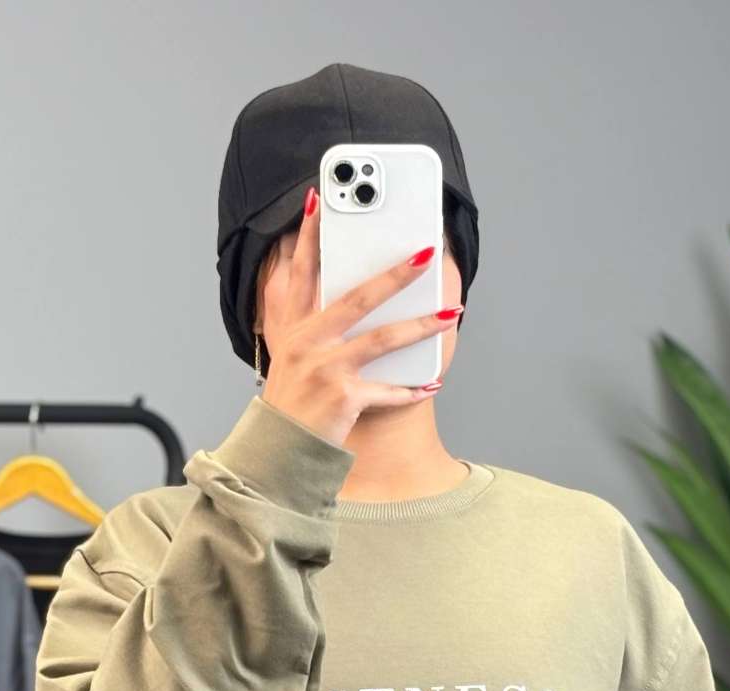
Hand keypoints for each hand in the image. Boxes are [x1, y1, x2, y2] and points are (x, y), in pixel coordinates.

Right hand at [260, 185, 461, 447]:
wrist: (280, 452)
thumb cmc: (292, 403)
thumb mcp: (289, 356)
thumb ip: (308, 322)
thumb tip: (343, 291)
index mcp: (293, 327)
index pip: (301, 272)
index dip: (309, 235)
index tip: (319, 200)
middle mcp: (307, 342)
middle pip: (357, 297)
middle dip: (395, 273)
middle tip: (425, 253)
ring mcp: (325, 370)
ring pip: (382, 340)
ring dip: (421, 326)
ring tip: (450, 315)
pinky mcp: (342, 398)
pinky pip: (387, 391)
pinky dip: (411, 390)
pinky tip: (432, 384)